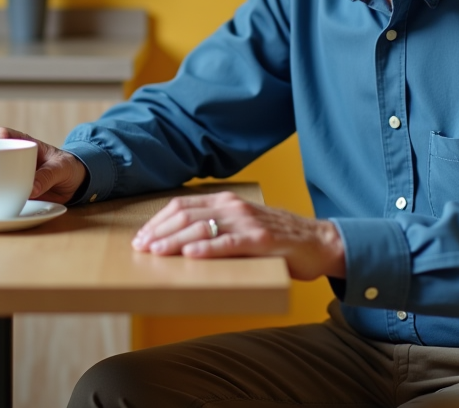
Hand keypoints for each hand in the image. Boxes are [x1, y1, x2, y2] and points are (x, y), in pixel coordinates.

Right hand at [0, 127, 88, 203]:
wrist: (74, 184)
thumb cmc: (67, 166)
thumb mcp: (61, 168)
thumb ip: (47, 176)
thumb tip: (31, 190)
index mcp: (25, 144)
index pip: (5, 134)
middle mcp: (13, 159)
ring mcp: (11, 176)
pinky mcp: (13, 192)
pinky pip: (0, 195)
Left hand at [131, 191, 345, 280]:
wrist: (318, 242)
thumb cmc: (276, 238)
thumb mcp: (241, 226)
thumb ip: (216, 227)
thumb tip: (178, 241)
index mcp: (225, 201)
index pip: (181, 205)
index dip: (158, 220)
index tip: (141, 237)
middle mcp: (234, 207)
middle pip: (186, 215)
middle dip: (159, 232)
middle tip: (140, 248)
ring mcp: (248, 223)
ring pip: (202, 228)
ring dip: (175, 241)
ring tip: (156, 252)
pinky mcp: (262, 241)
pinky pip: (229, 243)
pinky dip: (208, 249)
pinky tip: (191, 255)